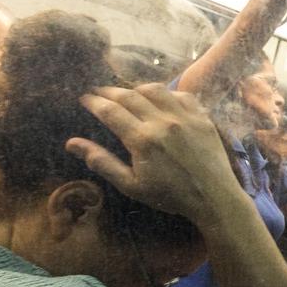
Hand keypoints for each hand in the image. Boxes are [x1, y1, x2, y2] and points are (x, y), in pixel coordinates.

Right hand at [67, 84, 242, 223]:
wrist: (214, 198)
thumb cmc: (170, 196)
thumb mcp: (131, 185)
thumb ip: (102, 162)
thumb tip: (72, 143)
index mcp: (142, 139)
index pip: (110, 111)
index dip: (93, 102)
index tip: (84, 98)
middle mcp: (163, 121)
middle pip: (129, 95)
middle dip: (109, 91)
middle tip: (98, 91)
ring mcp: (185, 116)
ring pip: (155, 90)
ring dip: (136, 88)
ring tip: (127, 94)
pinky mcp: (202, 117)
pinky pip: (181, 94)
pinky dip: (166, 93)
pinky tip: (160, 99)